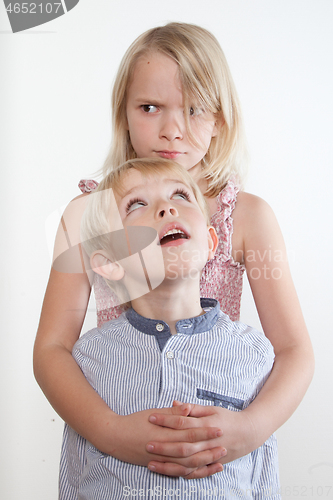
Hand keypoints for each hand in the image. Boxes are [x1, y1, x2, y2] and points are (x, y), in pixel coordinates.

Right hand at [108, 404, 225, 474]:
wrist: (115, 436)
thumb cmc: (135, 422)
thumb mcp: (154, 414)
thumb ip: (173, 413)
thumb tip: (189, 408)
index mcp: (165, 432)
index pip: (190, 431)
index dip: (205, 431)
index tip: (219, 427)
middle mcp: (165, 448)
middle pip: (192, 450)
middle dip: (209, 448)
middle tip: (225, 445)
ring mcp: (163, 460)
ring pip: (187, 464)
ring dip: (204, 463)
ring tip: (219, 460)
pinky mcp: (159, 466)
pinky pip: (179, 473)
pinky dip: (192, 473)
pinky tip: (202, 470)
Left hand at [147, 402, 255, 477]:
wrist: (248, 433)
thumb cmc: (227, 418)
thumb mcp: (211, 409)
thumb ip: (192, 408)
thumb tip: (174, 403)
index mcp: (206, 424)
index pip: (182, 422)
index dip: (166, 420)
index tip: (151, 417)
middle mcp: (207, 441)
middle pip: (182, 445)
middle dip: (164, 445)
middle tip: (147, 444)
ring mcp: (209, 455)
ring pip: (186, 463)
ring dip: (168, 464)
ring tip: (151, 463)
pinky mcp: (210, 465)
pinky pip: (193, 472)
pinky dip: (180, 474)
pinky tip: (166, 472)